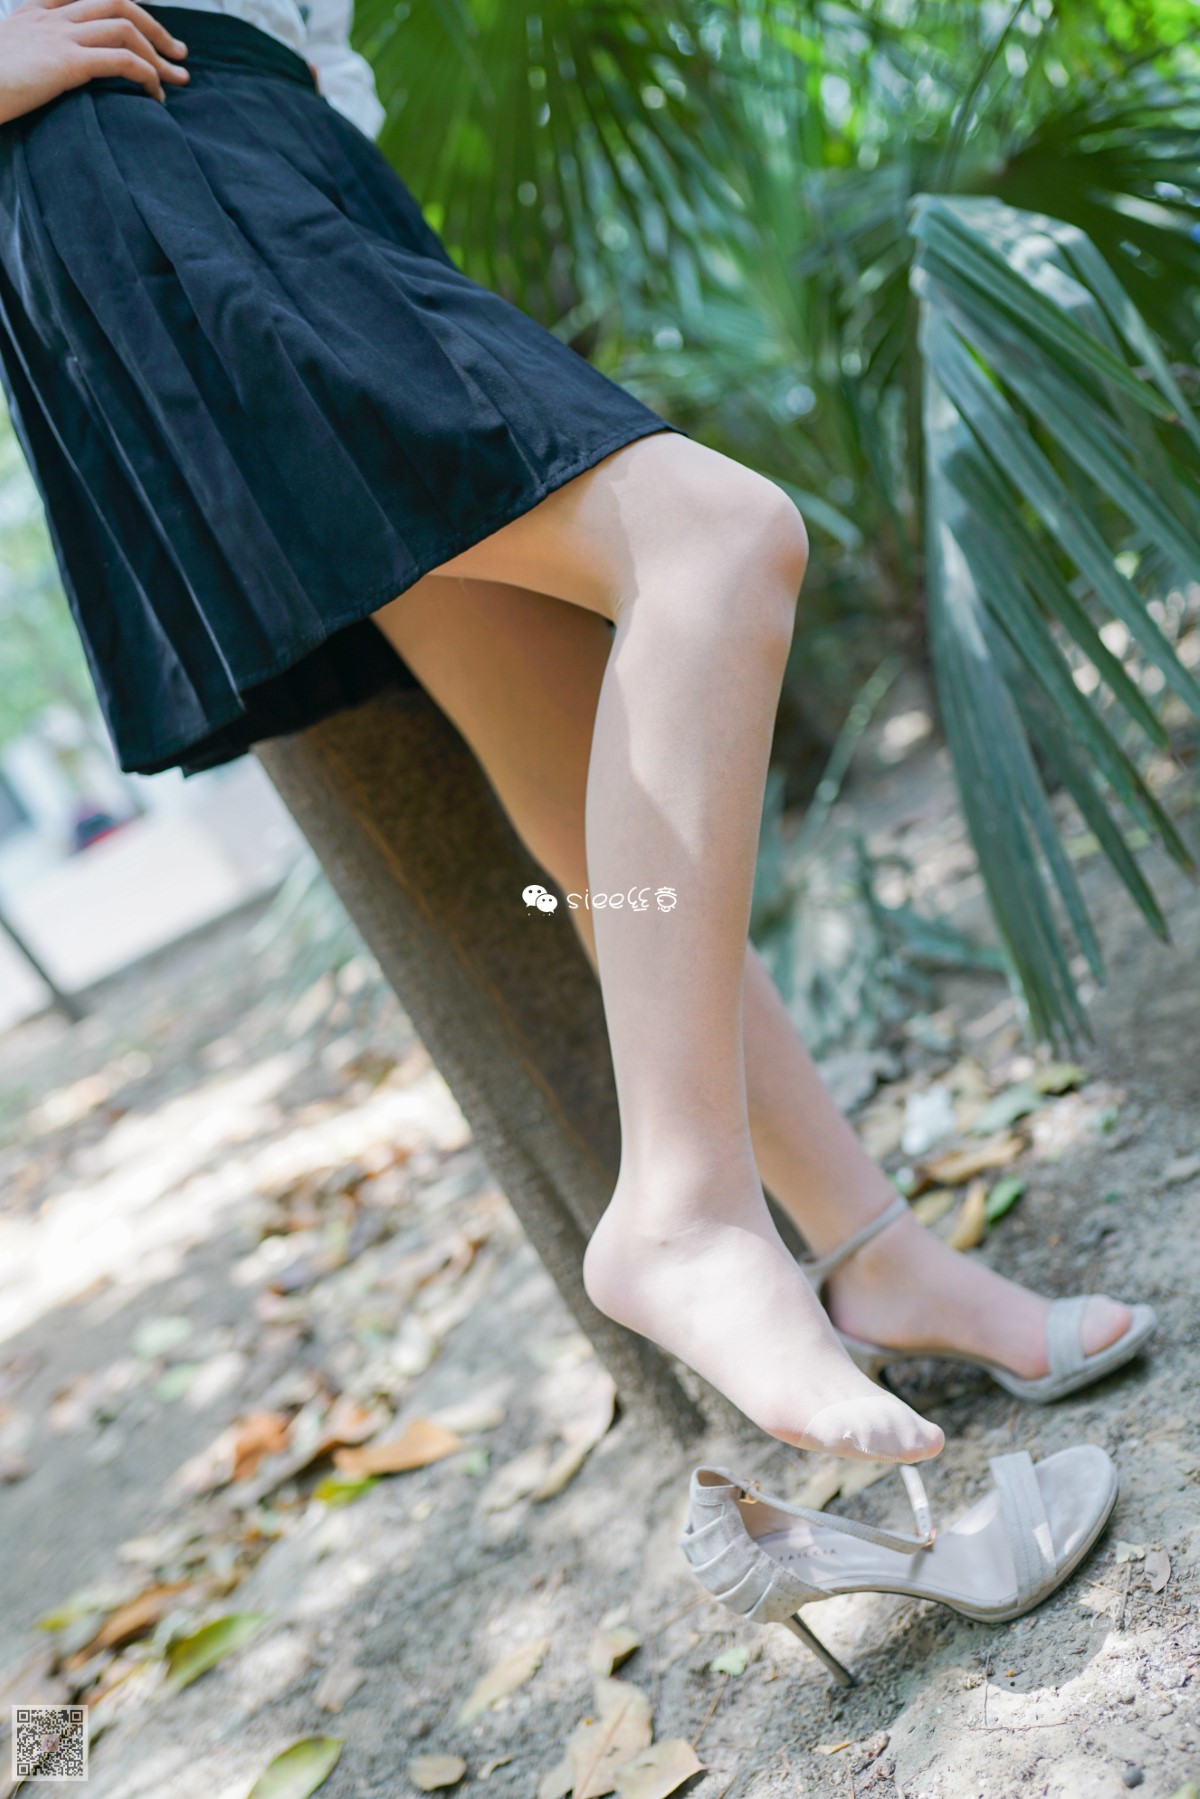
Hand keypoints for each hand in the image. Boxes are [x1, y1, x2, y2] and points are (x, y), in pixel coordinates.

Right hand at [0, 0, 188, 126]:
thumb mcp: (7, 58)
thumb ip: (31, 56)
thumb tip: (46, 75)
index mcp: (34, 12)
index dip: (123, 10)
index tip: (144, 31)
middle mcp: (50, 17)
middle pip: (115, 2)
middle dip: (154, 27)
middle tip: (178, 54)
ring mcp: (59, 36)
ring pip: (124, 27)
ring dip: (158, 53)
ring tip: (176, 80)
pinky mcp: (66, 62)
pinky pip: (121, 60)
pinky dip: (146, 76)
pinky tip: (155, 96)